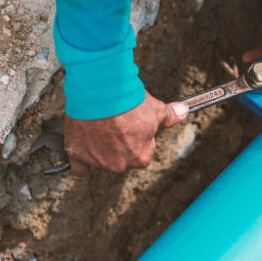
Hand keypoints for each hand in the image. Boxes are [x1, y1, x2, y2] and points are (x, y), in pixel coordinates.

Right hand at [64, 91, 187, 174]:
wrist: (102, 93)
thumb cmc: (130, 103)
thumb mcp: (155, 109)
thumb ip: (170, 116)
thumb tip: (183, 112)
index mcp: (141, 157)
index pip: (143, 153)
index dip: (139, 138)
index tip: (134, 126)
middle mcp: (120, 164)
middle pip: (122, 158)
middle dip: (119, 144)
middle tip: (116, 124)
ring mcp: (98, 161)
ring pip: (101, 159)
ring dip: (100, 147)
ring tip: (101, 124)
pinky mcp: (78, 154)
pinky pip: (79, 167)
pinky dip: (80, 159)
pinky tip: (82, 149)